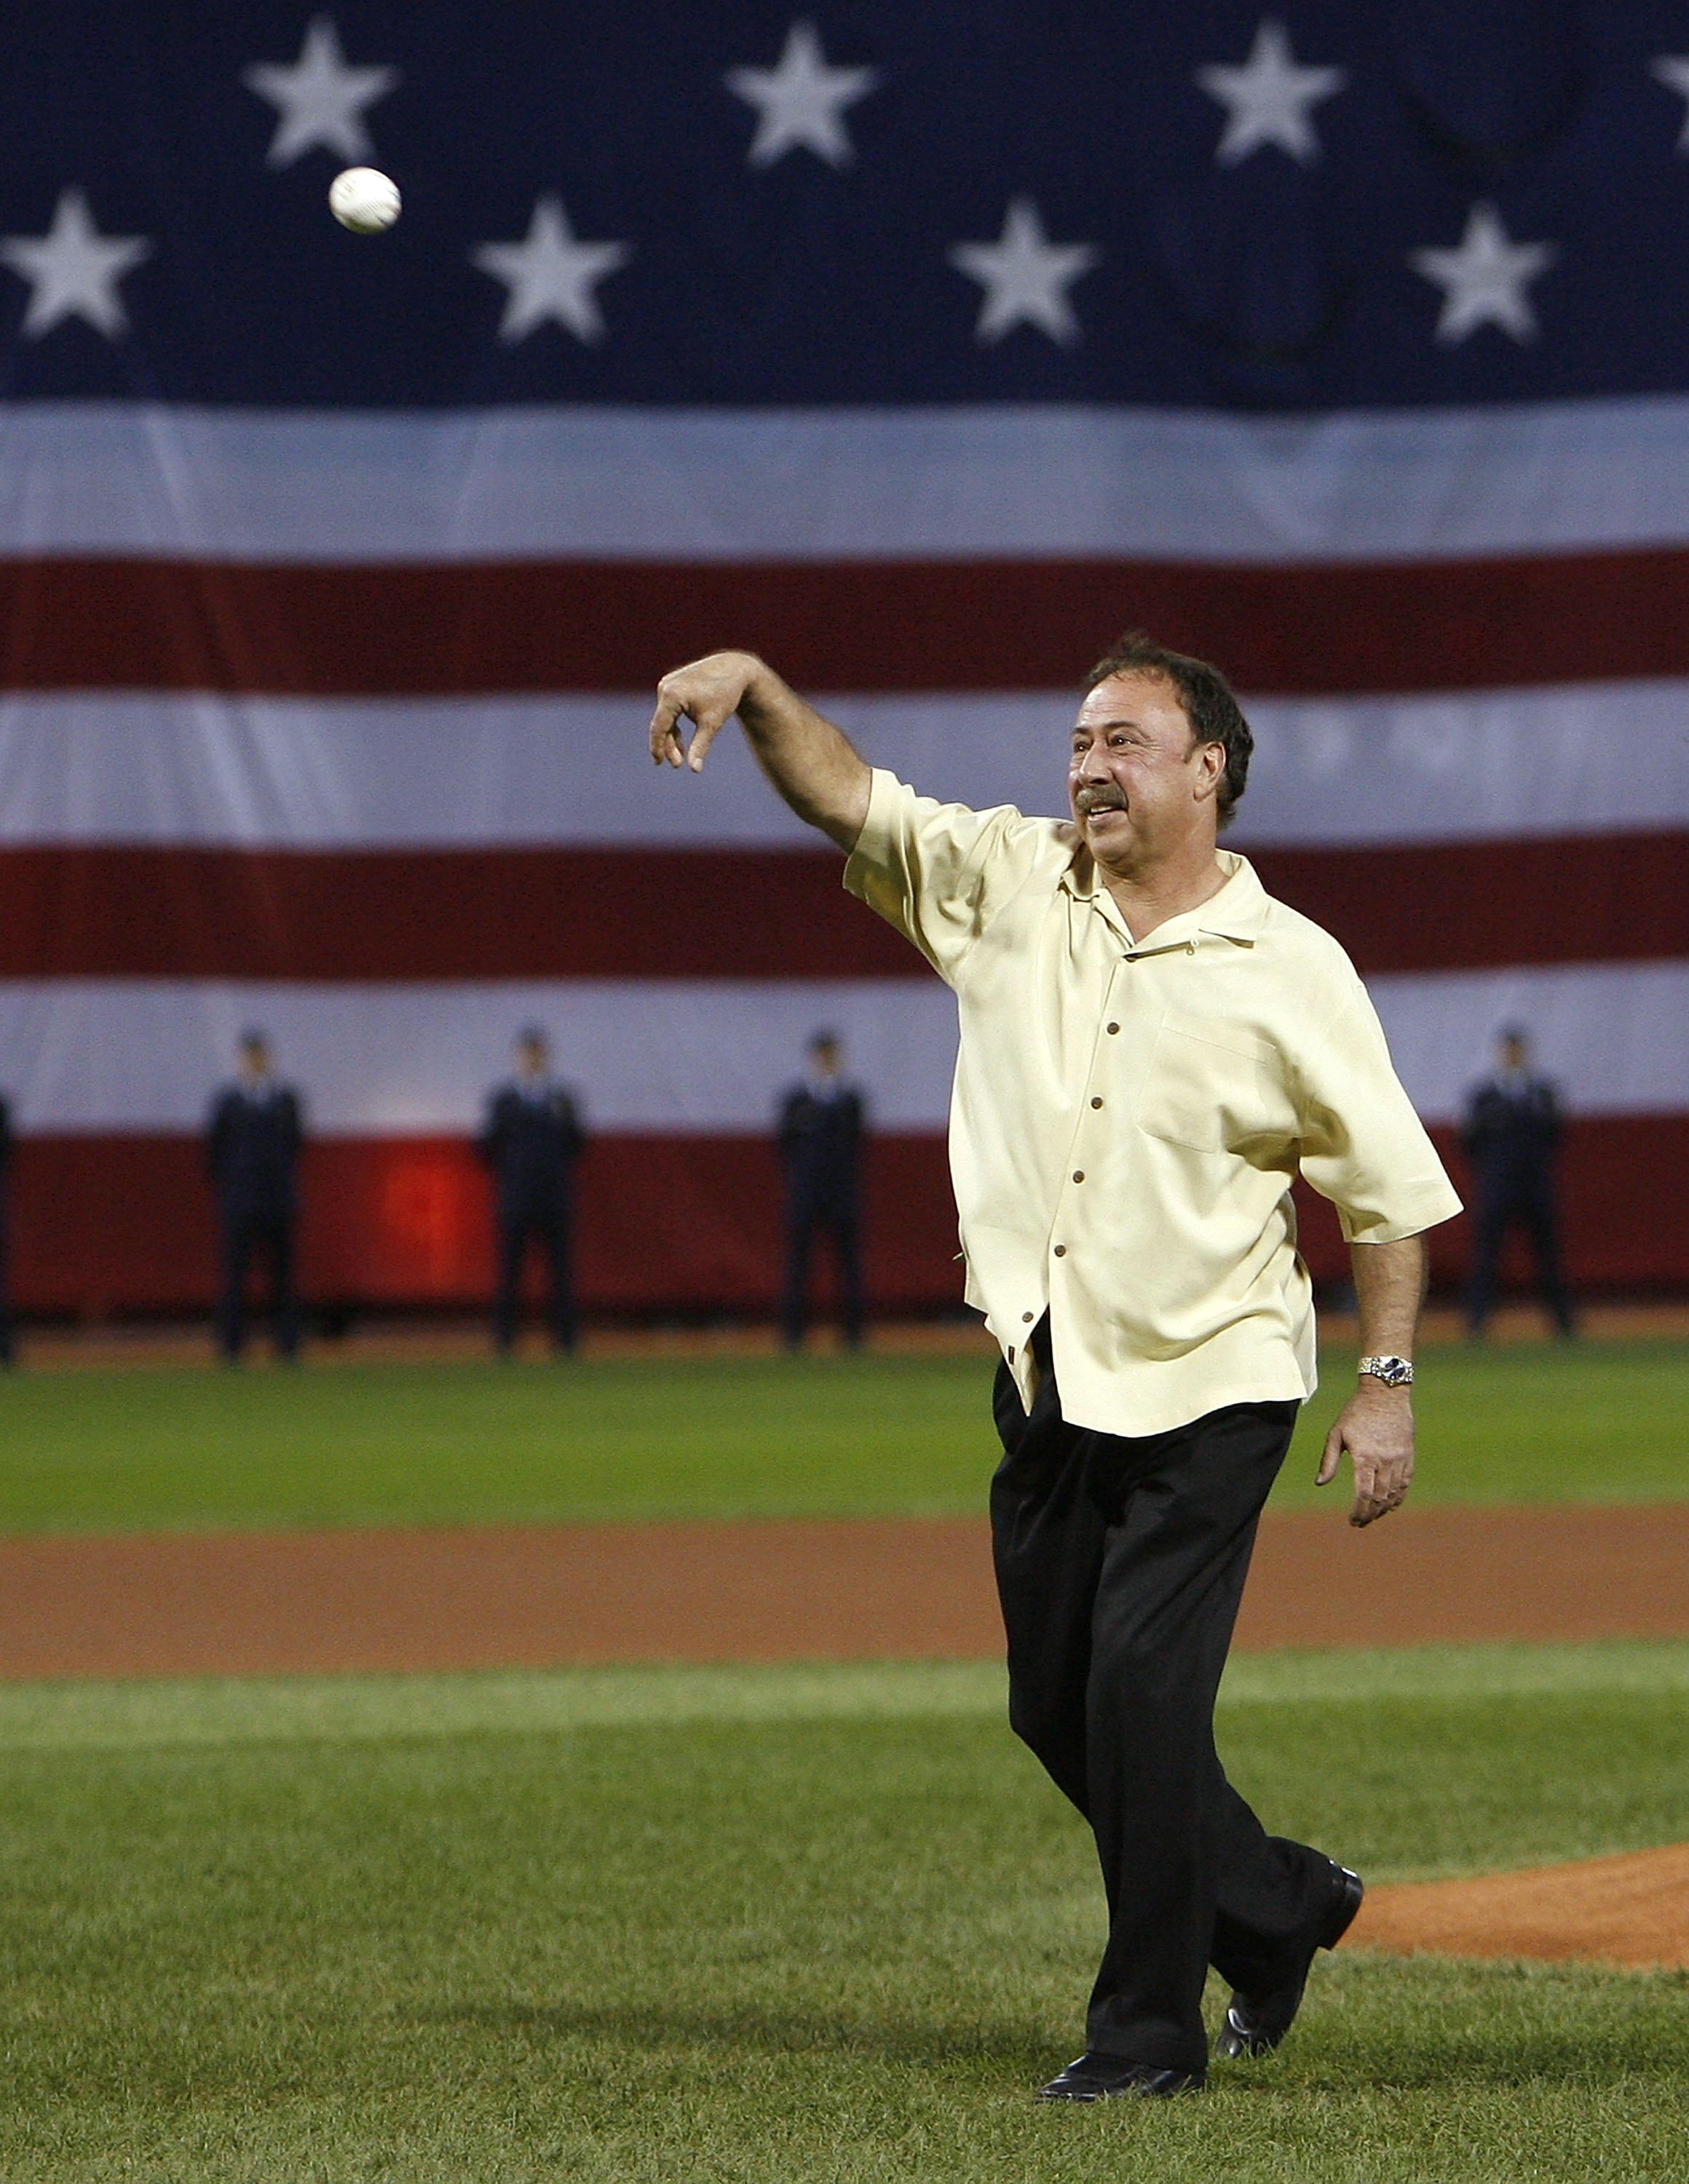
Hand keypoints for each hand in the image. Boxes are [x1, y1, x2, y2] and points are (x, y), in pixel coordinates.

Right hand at [649, 651, 765, 772]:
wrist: (734, 670)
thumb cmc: (724, 696)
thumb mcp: (712, 723)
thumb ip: (700, 746)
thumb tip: (694, 770)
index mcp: (671, 696)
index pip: (658, 727)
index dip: (657, 747)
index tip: (658, 763)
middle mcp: (665, 687)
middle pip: (661, 723)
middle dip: (668, 745)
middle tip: (678, 764)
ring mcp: (667, 683)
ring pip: (665, 716)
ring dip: (672, 736)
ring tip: (681, 756)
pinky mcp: (672, 683)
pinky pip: (669, 708)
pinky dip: (675, 723)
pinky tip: (681, 738)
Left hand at [1317, 1381, 1414, 1526]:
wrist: (1385, 1394)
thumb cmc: (1356, 1412)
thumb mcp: (1336, 1433)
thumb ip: (1329, 1460)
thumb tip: (1320, 1483)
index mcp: (1365, 1456)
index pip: (1364, 1493)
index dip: (1359, 1511)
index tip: (1352, 1520)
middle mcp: (1384, 1460)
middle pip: (1380, 1498)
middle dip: (1370, 1514)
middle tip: (1360, 1523)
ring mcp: (1399, 1458)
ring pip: (1394, 1493)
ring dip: (1383, 1509)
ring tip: (1372, 1516)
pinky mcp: (1409, 1455)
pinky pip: (1406, 1483)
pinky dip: (1399, 1497)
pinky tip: (1390, 1505)